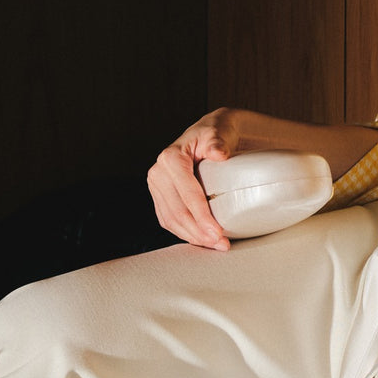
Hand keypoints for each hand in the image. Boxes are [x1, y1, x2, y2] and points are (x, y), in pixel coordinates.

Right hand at [147, 107, 241, 249]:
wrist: (211, 132)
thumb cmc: (217, 132)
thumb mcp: (219, 132)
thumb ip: (218, 143)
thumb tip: (219, 154)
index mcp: (170, 158)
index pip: (186, 193)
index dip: (201, 215)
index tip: (217, 231)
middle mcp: (158, 173)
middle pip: (177, 211)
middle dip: (198, 231)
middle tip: (220, 243)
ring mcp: (157, 186)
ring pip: (171, 220)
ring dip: (192, 236)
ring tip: (214, 245)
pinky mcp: (160, 196)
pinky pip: (169, 220)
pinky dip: (185, 232)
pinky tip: (200, 239)